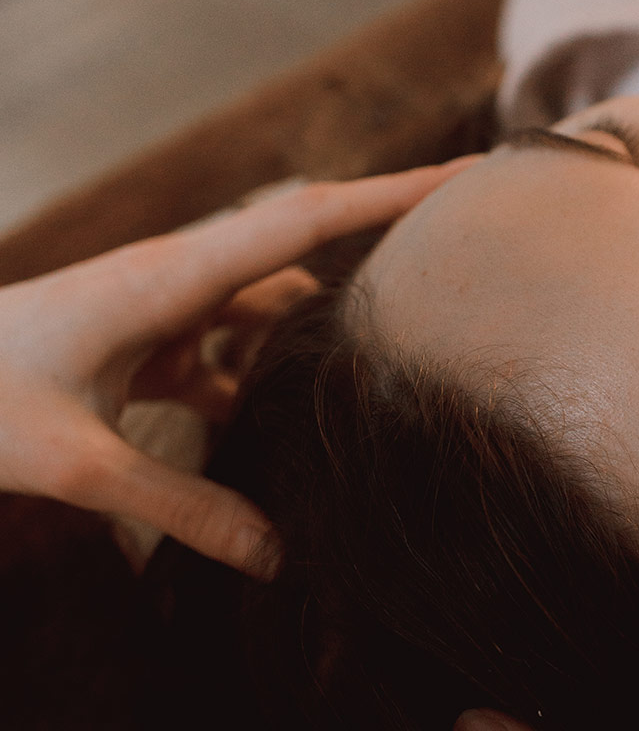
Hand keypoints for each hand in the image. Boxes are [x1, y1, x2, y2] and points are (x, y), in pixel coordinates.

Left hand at [0, 159, 474, 573]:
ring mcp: (161, 309)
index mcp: (168, 279)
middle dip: (380, 242)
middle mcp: (176, 280)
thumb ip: (182, 512)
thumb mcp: (77, 465)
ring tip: (387, 364)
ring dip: (317, 331)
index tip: (470, 172)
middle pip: (302, 249)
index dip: (392, 196)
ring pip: (268, 307)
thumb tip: (278, 557)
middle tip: (461, 253)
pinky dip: (263, 380)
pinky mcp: (146, 343)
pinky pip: (229, 351)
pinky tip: (285, 431)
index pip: (304, 221)